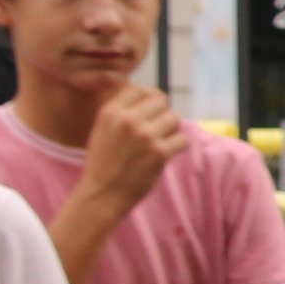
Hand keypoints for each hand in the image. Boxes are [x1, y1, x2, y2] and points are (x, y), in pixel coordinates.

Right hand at [77, 84, 185, 217]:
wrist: (103, 193)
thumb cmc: (105, 162)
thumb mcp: (102, 128)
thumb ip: (121, 111)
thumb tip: (150, 96)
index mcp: (111, 112)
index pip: (140, 90)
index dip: (150, 100)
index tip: (150, 113)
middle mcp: (127, 120)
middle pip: (161, 102)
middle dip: (162, 115)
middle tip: (157, 131)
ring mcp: (144, 136)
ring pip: (173, 119)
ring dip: (171, 130)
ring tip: (160, 142)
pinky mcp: (159, 153)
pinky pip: (182, 139)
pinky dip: (178, 146)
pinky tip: (168, 153)